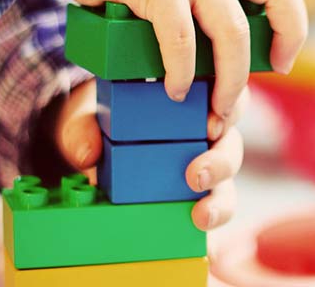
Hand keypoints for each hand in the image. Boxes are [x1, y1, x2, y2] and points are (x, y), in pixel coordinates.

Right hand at [0, 0, 307, 118]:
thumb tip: (204, 71)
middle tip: (264, 81)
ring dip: (230, 78)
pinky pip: (180, 36)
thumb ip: (191, 12)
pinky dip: (180, 70)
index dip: (292, 23)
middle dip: (284, 39)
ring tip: (214, 110)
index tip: (282, 60)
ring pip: (232, 29)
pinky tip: (172, 89)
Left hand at [55, 79, 248, 229]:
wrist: (92, 147)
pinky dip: (215, 213)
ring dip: (221, 196)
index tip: (210, 125)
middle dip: (221, 160)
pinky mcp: (201, 190)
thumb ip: (83, 128)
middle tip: (196, 175)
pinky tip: (199, 221)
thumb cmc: (102, 120)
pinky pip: (219, 202)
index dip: (229, 107)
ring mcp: (207, 160)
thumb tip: (87, 153)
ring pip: (229, 175)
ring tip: (202, 213)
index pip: (224, 93)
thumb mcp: (88, 116)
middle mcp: (206, 127)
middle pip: (231, 139)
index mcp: (190, 95)